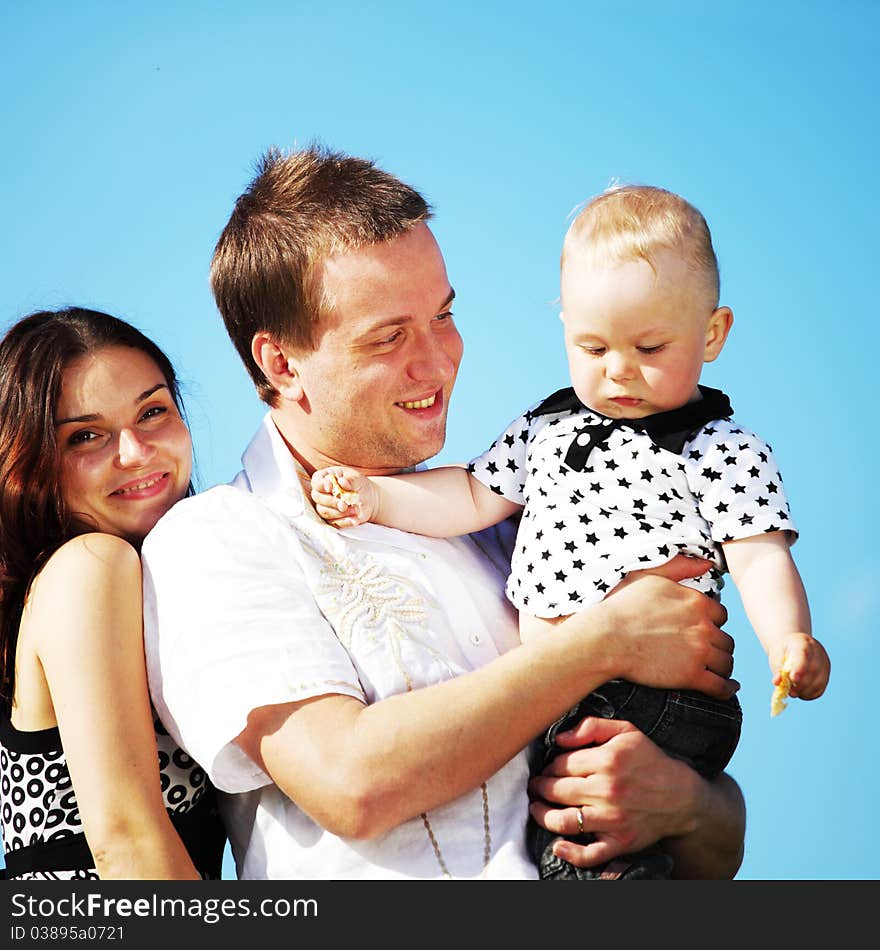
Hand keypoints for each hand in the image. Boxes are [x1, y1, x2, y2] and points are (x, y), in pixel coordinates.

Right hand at [310, 466, 376, 527]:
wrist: (369, 499)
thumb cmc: (360, 485)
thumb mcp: (357, 479)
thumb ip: (350, 479)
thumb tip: (342, 482)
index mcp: (325, 478)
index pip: (316, 481)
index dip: (320, 485)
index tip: (330, 487)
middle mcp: (322, 492)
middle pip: (317, 497)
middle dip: (331, 502)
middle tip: (344, 505)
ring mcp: (325, 506)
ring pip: (324, 511)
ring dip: (338, 513)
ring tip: (354, 511)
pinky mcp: (332, 518)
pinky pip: (333, 522)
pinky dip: (344, 521)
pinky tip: (354, 520)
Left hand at [528, 717, 701, 867]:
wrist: (682, 796)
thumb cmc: (650, 760)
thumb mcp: (626, 731)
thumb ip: (591, 727)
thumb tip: (559, 738)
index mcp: (608, 760)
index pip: (561, 764)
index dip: (549, 765)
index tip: (548, 767)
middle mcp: (608, 790)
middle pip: (557, 790)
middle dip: (541, 787)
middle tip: (536, 786)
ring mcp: (613, 819)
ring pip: (564, 820)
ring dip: (542, 814)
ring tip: (536, 807)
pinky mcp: (620, 842)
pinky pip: (589, 854)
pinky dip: (569, 852)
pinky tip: (557, 845)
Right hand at [597, 555, 737, 699]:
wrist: (607, 638)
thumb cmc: (622, 607)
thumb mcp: (649, 578)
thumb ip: (679, 568)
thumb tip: (706, 563)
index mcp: (696, 602)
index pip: (721, 615)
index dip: (713, 623)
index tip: (704, 630)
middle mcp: (703, 626)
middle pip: (726, 640)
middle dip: (718, 646)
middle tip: (709, 652)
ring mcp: (699, 651)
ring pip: (726, 663)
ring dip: (723, 667)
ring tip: (717, 671)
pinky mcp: (691, 675)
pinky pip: (720, 686)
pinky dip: (726, 689)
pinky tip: (727, 689)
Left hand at [769, 632, 829, 700]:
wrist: (791, 644)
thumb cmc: (782, 651)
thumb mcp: (776, 655)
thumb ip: (777, 668)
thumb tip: (777, 682)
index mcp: (802, 642)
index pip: (804, 655)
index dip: (800, 668)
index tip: (793, 679)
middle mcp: (817, 651)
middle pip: (814, 670)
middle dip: (802, 684)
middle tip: (790, 693)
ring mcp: (824, 662)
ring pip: (820, 681)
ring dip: (807, 691)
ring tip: (794, 693)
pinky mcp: (826, 672)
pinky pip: (821, 687)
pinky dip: (811, 694)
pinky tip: (801, 694)